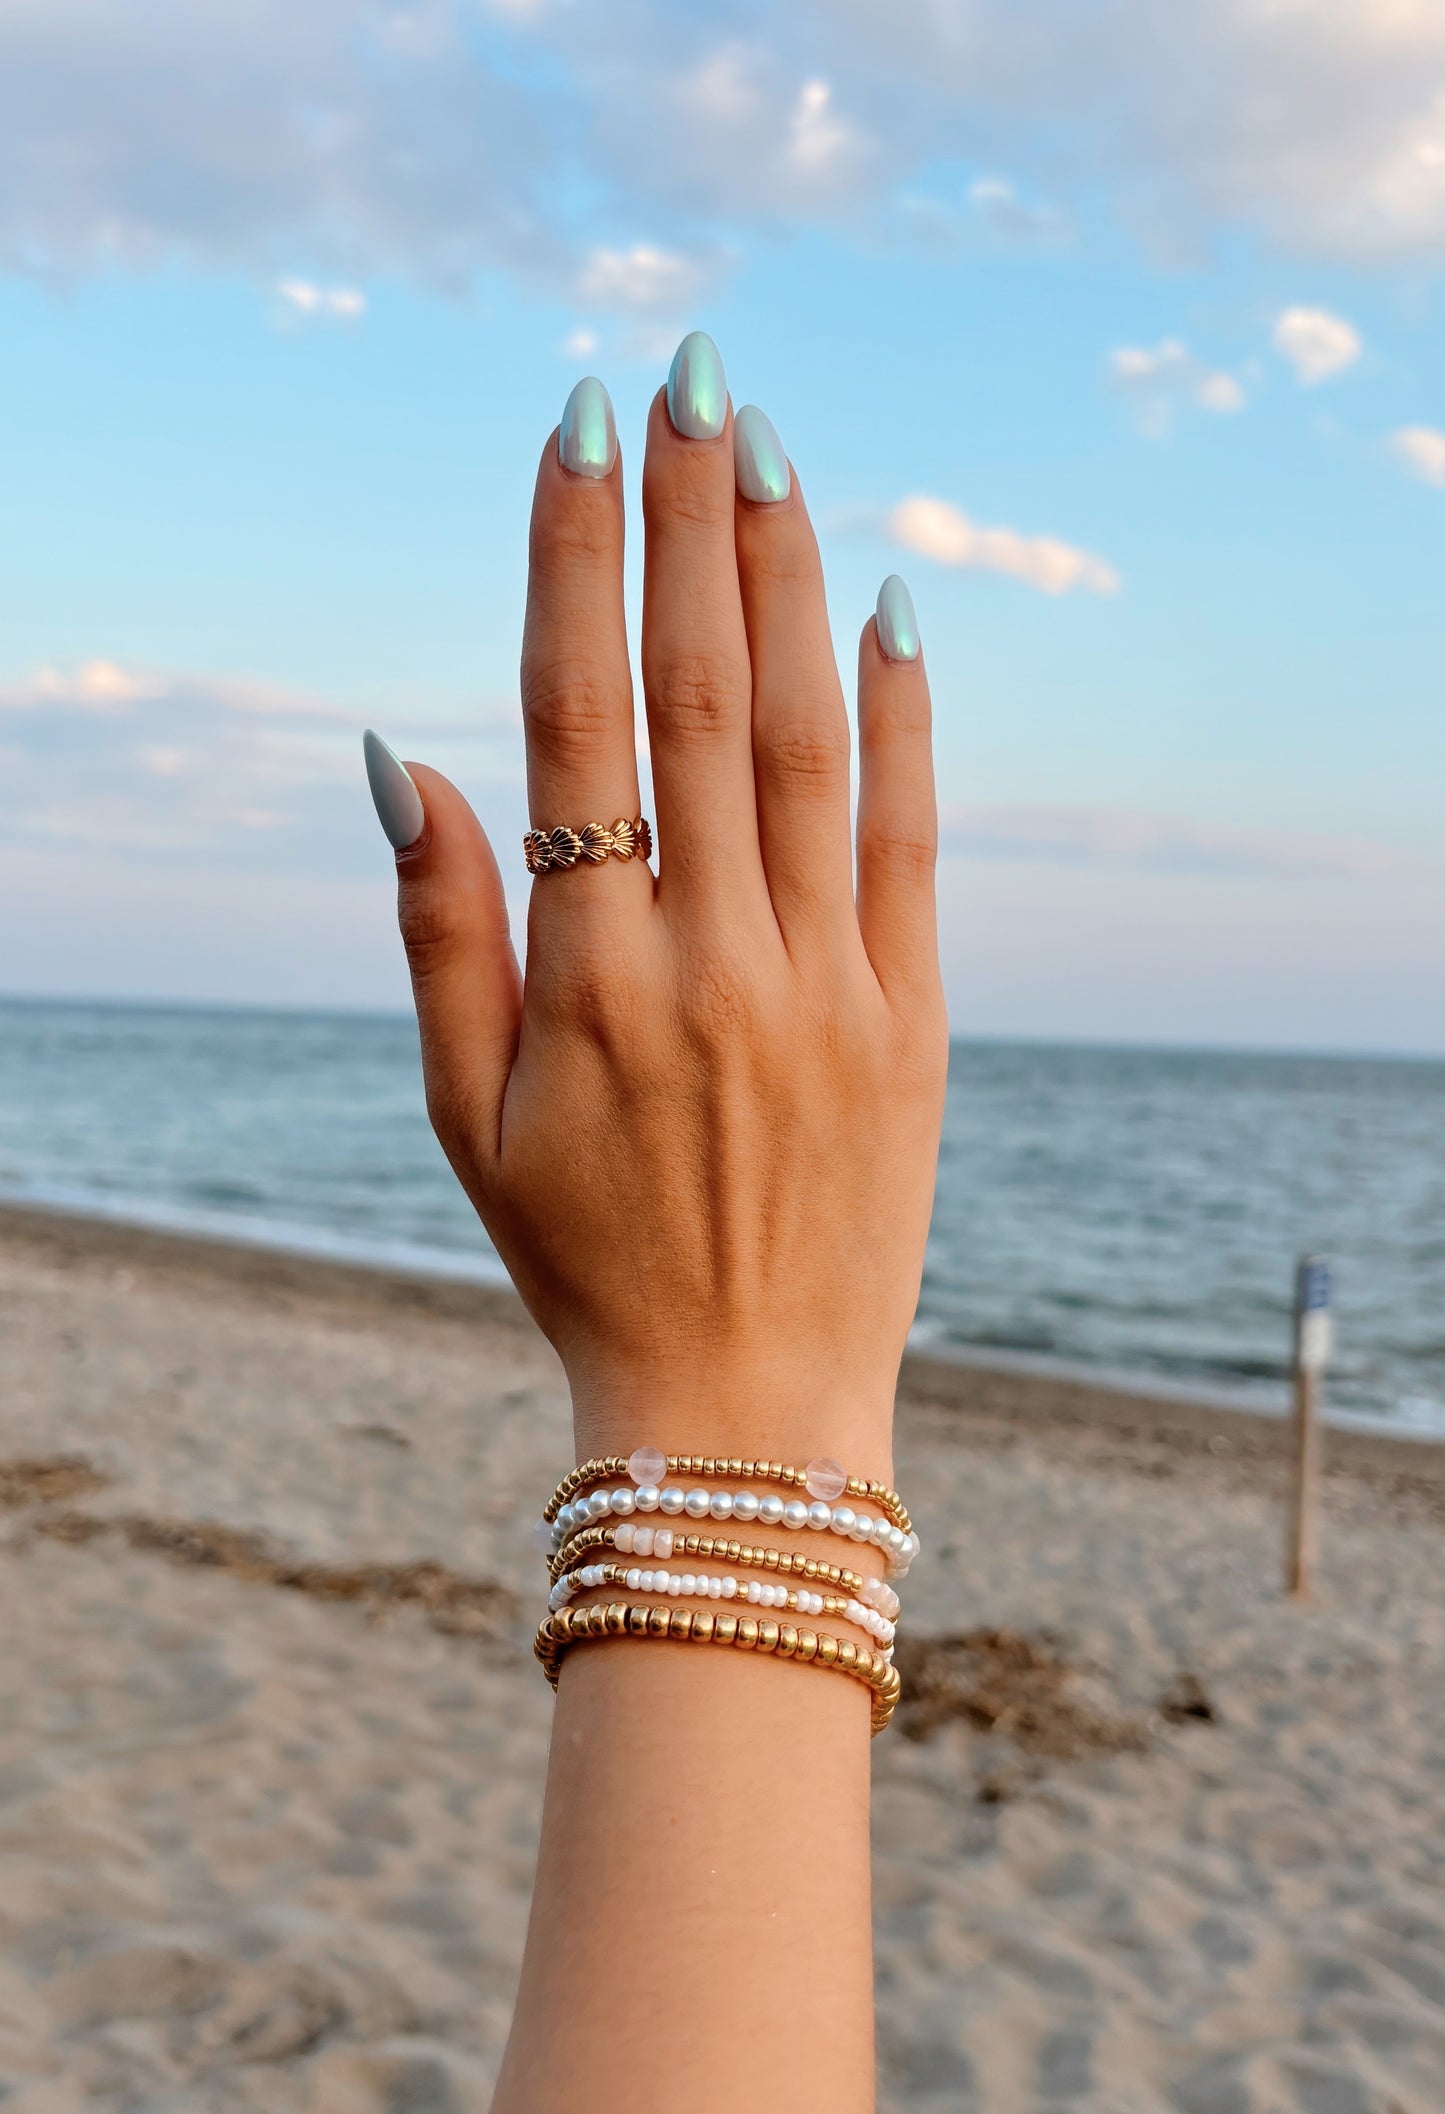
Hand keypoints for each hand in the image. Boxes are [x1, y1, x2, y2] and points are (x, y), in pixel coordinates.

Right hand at [365, 337, 946, 1477]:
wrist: (743, 1401)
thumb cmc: (584, 1257)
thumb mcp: (464, 1118)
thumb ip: (436, 934)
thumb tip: (399, 756)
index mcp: (585, 978)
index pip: (576, 723)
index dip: (574, 565)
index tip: (575, 435)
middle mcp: (710, 959)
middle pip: (699, 694)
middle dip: (687, 523)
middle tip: (684, 381)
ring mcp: (828, 985)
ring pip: (807, 741)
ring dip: (787, 582)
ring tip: (767, 447)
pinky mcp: (917, 1018)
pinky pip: (909, 839)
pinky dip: (902, 716)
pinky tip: (892, 604)